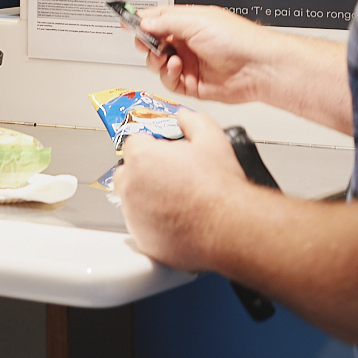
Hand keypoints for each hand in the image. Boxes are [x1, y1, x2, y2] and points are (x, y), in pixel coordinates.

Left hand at [115, 107, 248, 271]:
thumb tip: (185, 117)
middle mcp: (131, 187)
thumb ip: (193, 121)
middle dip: (144, 172)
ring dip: (147, 198)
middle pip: (127, 172)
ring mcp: (134, 216)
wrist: (231, 227)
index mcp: (142, 158)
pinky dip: (154, 223)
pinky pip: (142, 226)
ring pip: (133, 201)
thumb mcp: (212, 139)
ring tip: (178, 200)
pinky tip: (177, 220)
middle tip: (171, 176)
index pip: (134, 143)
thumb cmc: (220, 189)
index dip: (152, 146)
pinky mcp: (143, 239)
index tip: (164, 153)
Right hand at [132, 4, 279, 104]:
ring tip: (168, 57)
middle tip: (145, 43)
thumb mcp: (196, 20)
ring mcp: (190, 63)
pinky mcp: (192, 84)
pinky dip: (169, 75)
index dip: (141, 21)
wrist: (258, 68)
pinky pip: (169, 82)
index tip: (126, 23)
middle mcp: (188, 42)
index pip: (157, 19)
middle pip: (154, 42)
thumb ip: (165, 21)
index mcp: (189, 22)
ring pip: (158, 64)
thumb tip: (144, 21)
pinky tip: (178, 69)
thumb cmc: (238, 40)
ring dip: (158, 61)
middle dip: (146, 43)